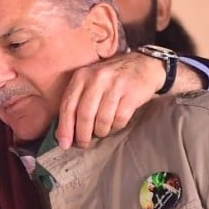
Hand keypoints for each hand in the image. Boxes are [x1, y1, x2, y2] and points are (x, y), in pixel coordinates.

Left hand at [57, 51, 206, 148]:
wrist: (144, 63)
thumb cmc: (112, 78)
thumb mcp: (90, 82)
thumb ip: (77, 102)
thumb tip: (65, 133)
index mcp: (81, 76)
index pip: (67, 106)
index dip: (65, 128)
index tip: (64, 144)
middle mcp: (96, 78)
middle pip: (84, 115)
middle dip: (82, 135)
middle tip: (84, 144)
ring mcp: (115, 85)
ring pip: (102, 120)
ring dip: (101, 132)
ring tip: (102, 131)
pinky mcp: (132, 93)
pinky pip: (119, 119)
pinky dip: (116, 127)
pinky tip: (115, 124)